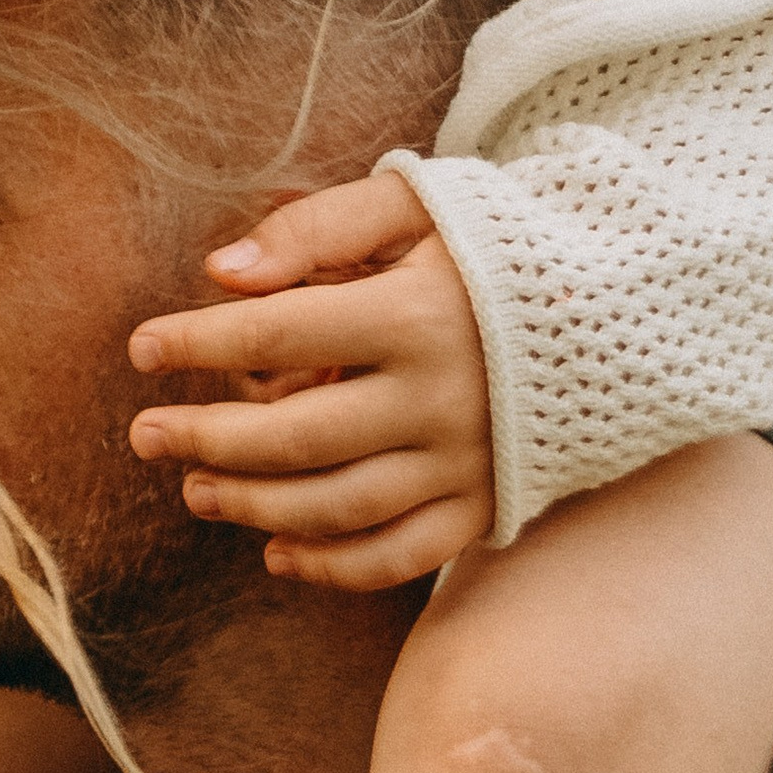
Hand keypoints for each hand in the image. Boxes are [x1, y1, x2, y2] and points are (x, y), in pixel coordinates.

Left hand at [126, 170, 494, 588]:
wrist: (630, 300)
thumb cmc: (498, 244)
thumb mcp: (419, 205)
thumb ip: (319, 227)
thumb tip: (223, 272)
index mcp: (420, 312)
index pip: (280, 334)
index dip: (200, 343)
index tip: (143, 348)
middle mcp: (443, 397)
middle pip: (297, 437)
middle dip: (207, 440)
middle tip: (145, 435)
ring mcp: (466, 461)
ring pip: (338, 505)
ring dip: (253, 507)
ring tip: (196, 490)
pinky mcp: (485, 505)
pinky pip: (398, 556)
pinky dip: (330, 566)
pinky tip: (275, 553)